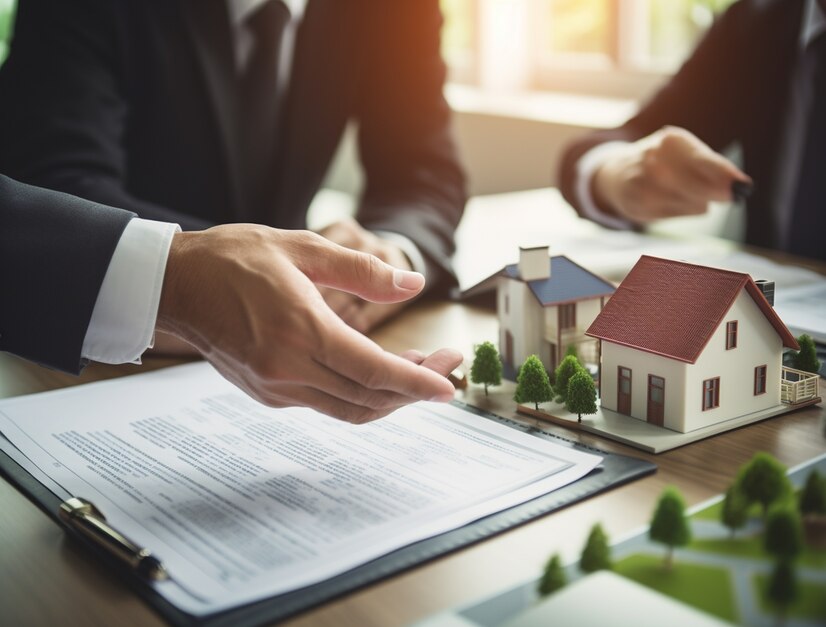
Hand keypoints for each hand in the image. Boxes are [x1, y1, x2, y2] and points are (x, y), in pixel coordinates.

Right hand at [156, 224, 461, 422]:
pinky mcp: (267, 393)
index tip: (450, 383)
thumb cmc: (231, 260)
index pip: (375, 371)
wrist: (173, 285)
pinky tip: (374, 370)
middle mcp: (288, 370)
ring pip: (349, 409)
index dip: (418, 381)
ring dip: (389, 396)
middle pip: (368, 398)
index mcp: (301, 331)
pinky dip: (358, 394)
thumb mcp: (302, 248)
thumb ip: (362, 270)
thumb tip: (412, 284)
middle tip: (443, 366)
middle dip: (414, 389)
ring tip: (417, 369)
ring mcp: (276, 387)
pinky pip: (325, 404)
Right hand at [592, 126, 751, 223]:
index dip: (725, 175)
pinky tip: (674, 203)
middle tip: (732, 197)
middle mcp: (654, 159)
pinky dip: (681, 211)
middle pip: (697, 185)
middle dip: (718, 193)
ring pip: (688, 202)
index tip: (744, 186)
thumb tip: (738, 186)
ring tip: (693, 197)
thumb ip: (713, 167)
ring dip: (698, 203)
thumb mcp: (687, 153)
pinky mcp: (637, 203)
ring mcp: (643, 182)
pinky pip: (673, 214)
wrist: (617, 172)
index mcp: (672, 140)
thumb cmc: (665, 162)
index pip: (703, 160)